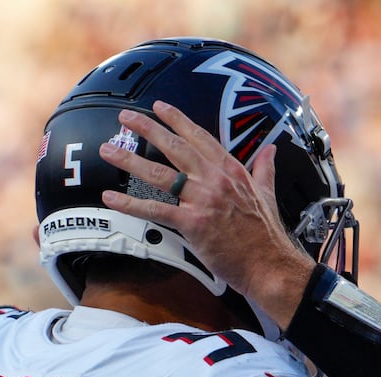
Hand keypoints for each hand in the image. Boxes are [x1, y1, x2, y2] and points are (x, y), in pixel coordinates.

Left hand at [98, 101, 315, 320]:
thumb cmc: (267, 235)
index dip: (177, 120)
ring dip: (130, 160)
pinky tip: (111, 198)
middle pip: (175, 147)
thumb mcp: (267, 193)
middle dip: (147, 128)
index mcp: (232, 170)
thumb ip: (265, 168)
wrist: (269, 264)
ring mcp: (203, 201)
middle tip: (125, 117)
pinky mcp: (193, 224)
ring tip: (109, 150)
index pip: (199, 137)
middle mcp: (215, 180)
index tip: (159, 107)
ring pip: (160, 174)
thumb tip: (271, 150)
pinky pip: (156, 210)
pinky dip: (131, 204)